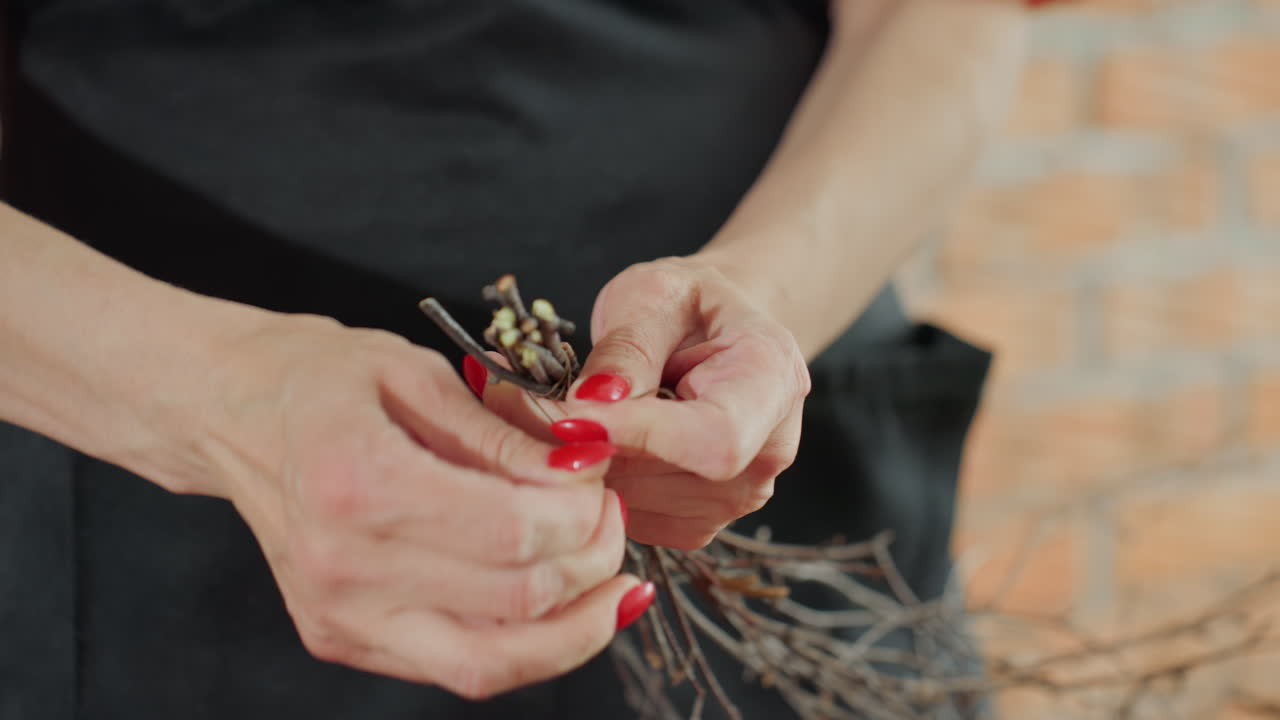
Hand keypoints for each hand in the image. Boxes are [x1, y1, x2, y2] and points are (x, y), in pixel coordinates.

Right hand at [166, 313, 647, 698]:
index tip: (600, 474)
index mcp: (357, 484)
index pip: (512, 532)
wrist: (229, 415)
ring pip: (493, 662)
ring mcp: (339, 616)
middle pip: (517, 600)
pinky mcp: (342, 639)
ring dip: (575, 626)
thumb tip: (583, 471)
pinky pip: (460, 666)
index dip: (582, 512)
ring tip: (611, 577)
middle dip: (592, 557)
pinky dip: (527, 645)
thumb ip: (502, 433)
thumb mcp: (414, 371)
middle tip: (610, 513)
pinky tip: (567, 604)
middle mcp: (342, 568)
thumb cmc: (319, 378)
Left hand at [480, 257, 809, 549]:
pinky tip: (571, 439)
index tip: (572, 407)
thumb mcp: (655, 295)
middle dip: (584, 441)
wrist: (709, 334)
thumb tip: (590, 403)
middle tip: (514, 396)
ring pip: (634, 503)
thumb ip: (628, 346)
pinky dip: (584, 485)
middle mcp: (766, 454)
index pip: (715, 438)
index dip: (641, 433)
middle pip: (666, 476)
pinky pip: (627, 518)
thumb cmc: (685, 304)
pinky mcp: (693, 523)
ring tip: (536, 410)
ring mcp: (733, 498)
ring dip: (573, 462)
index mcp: (772, 383)